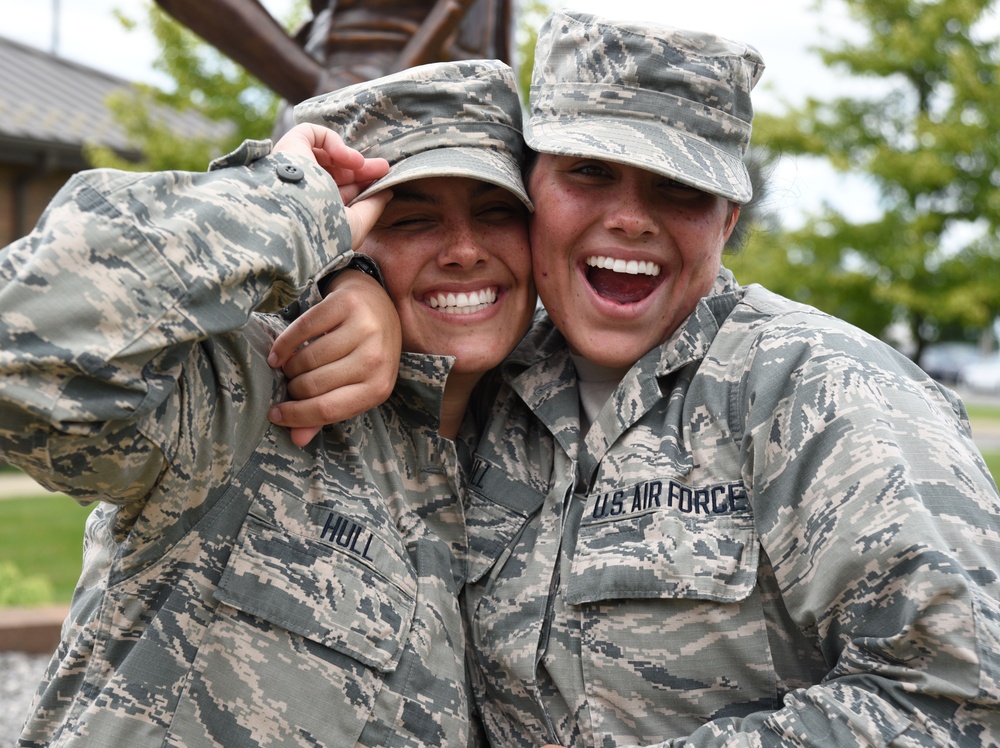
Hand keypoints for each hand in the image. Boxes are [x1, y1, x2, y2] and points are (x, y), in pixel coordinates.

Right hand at [268, 270, 401, 445]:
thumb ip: (326, 412)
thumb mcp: (355, 386)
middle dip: (292, 389)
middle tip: (289, 384)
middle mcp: (376, 358)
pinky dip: (284, 344)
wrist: (379, 305)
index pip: (329, 409)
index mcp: (379, 387)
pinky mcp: (347, 304)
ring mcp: (364, 329)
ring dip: (289, 367)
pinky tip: (278, 353)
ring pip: (307, 358)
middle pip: (313, 385)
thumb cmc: (364, 353)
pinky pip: (303, 328)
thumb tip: (297, 439)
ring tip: (289, 368)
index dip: (296, 416)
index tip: (275, 415)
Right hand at [273, 123, 390, 247]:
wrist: (297, 220)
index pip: (340, 190)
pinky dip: (331, 140)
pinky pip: (310, 133)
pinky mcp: (288, 148)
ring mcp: (293, 167)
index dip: (361, 183)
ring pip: (323, 154)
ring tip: (360, 164)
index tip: (382, 179)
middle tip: (382, 168)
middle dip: (360, 168)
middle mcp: (301, 187)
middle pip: (334, 170)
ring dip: (347, 156)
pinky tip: (343, 156)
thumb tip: (388, 192)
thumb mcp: (356, 224)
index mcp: (314, 207)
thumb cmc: (325, 231)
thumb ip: (373, 206)